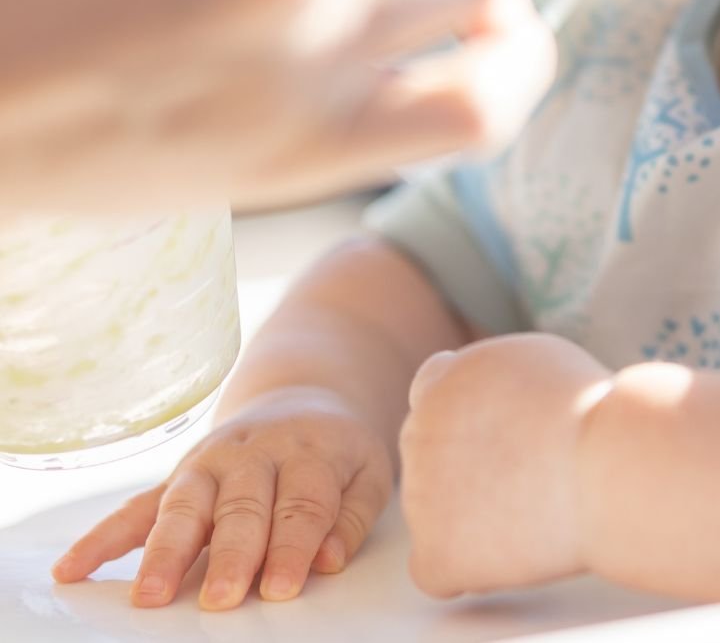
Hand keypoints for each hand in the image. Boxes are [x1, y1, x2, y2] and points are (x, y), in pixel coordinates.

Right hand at [51, 388, 392, 609]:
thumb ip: (352, 516)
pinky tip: (74, 567)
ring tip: (149, 595)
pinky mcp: (178, 477)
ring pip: (183, 504)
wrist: (301, 397)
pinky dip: (104, 536)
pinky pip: (136, 506)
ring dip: (165, 549)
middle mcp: (253, 454)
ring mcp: (209, 463)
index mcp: (308, 453)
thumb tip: (329, 560)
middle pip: (240, 506)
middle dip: (229, 553)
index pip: (301, 505)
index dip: (293, 547)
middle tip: (220, 599)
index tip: (282, 588)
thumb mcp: (368, 472)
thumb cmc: (337, 451)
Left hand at [400, 334, 611, 596]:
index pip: (429, 395)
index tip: (498, 435)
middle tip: (524, 477)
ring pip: (435, 514)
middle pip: (429, 454)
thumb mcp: (531, 360)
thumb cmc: (588, 411)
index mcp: (442, 381)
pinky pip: (432, 572)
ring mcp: (420, 493)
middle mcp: (419, 431)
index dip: (464, 418)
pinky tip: (504, 554)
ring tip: (535, 508)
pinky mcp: (438, 550)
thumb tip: (490, 401)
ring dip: (473, 516)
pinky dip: (463, 570)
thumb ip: (492, 380)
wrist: (603, 463)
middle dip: (466, 466)